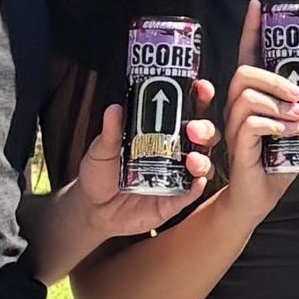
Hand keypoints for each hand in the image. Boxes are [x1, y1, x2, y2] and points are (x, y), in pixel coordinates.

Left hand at [76, 88, 215, 238]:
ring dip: (203, 159)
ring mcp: (177, 176)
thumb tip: (114, 109)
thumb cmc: (100, 174)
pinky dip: (197, 187)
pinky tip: (196, 182)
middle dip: (205, 128)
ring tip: (191, 159)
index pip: (188, 110)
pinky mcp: (174, 201)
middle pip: (203, 135)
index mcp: (162, 132)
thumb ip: (110, 132)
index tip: (201, 87)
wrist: (93, 210)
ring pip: (203, 164)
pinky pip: (191, 193)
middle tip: (192, 128)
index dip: (199, 97)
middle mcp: (175, 152)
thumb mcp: (102, 150)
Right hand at [219, 0, 298, 226]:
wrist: (257, 200)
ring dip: (278, 103)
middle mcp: (238, 108)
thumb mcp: (298, 126)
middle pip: (243, 72)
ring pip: (246, 96)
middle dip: (274, 77)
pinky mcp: (237, 147)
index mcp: (252, 98)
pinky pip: (251, 123)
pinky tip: (290, 131)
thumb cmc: (275, 162)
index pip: (247, 55)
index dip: (250, 30)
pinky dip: (275, 124)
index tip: (256, 5)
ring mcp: (235, 126)